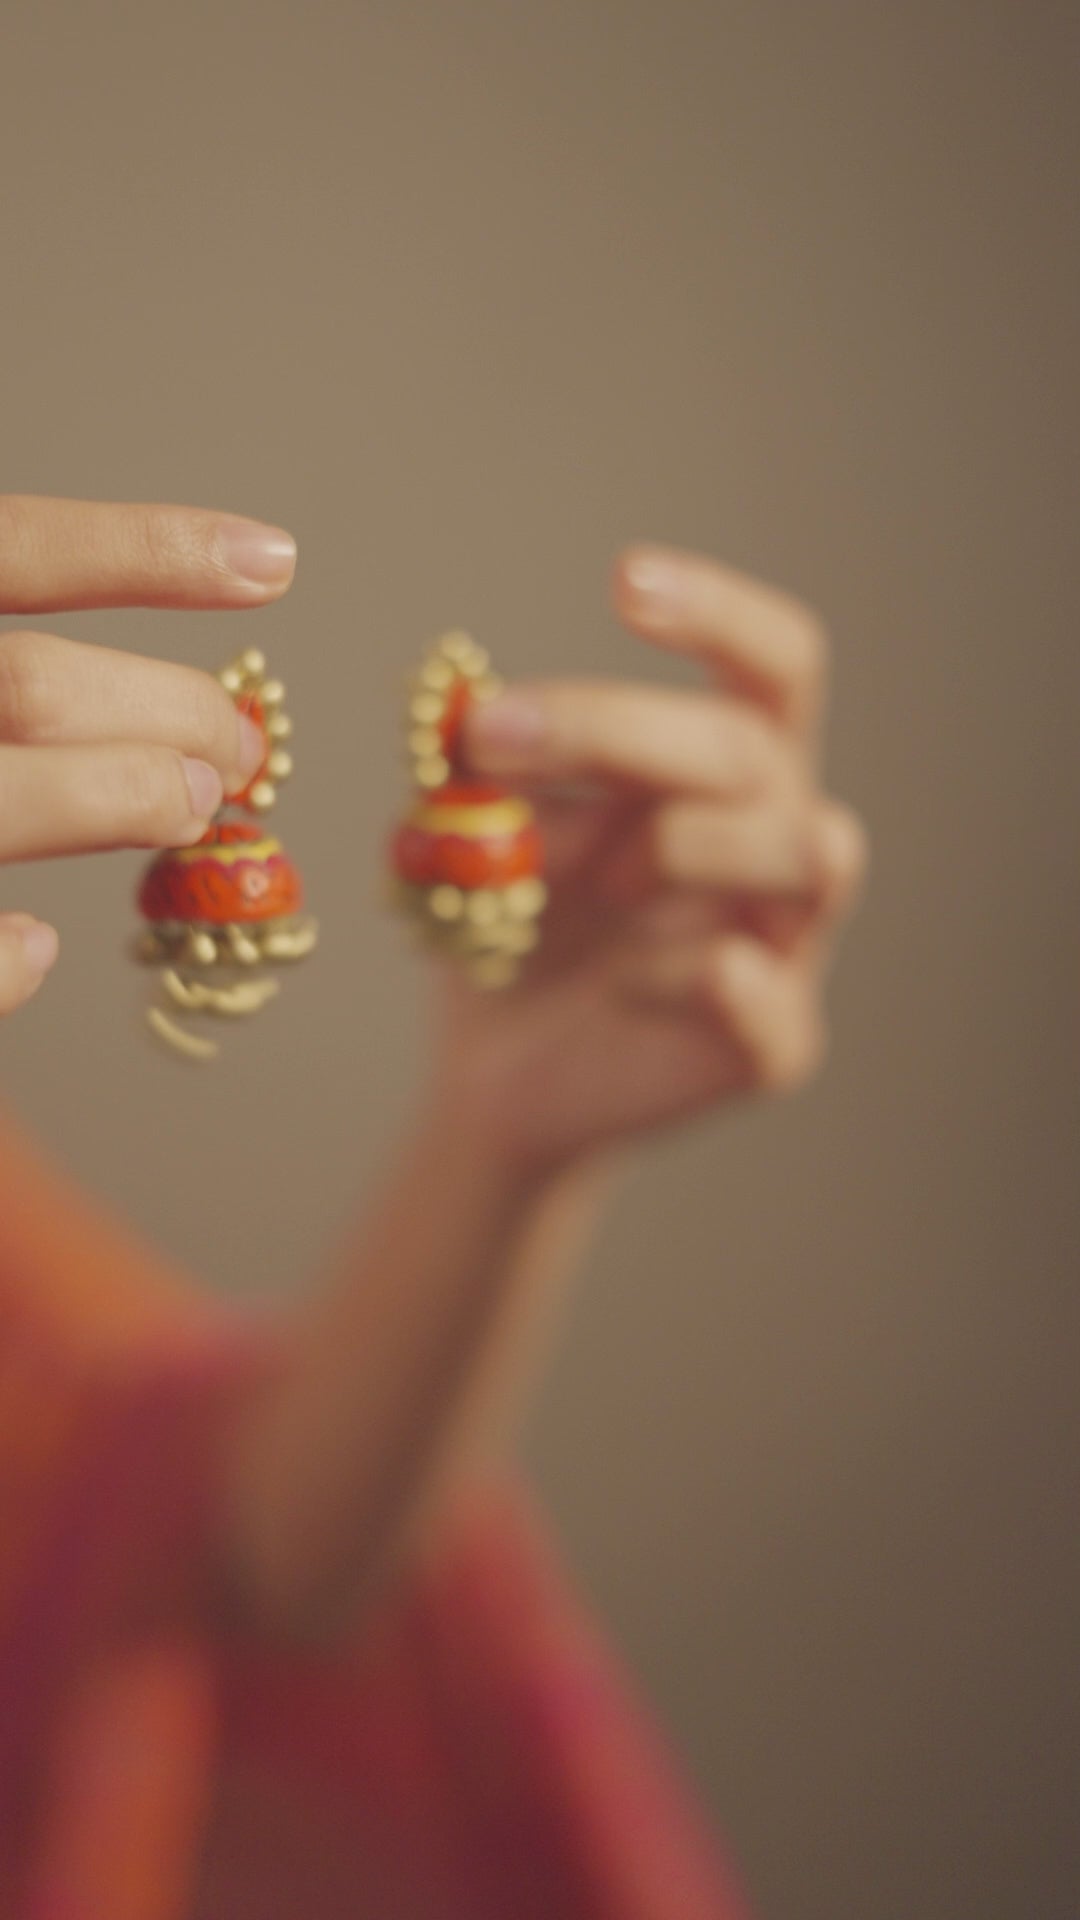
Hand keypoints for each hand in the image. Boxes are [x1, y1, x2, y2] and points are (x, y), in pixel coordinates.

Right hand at [0, 494, 295, 1016]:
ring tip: (189, 811)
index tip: (278, 562)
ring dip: (118, 805)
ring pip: (5, 796)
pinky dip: (4, 958)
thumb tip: (157, 691)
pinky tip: (42, 949)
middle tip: (240, 751)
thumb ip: (15, 680)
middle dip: (162, 715)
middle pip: (31, 686)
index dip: (142, 549)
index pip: (10, 549)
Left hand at [432, 544, 867, 1171]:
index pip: (774, 663)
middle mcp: (780, 839)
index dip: (720, 611)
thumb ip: (482, 765)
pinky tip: (618, 984)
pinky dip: (681, 975)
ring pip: (816, 850)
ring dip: (683, 844)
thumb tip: (458, 701)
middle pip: (754, 747)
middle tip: (493, 737)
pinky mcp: (776, 1041)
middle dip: (617, 728)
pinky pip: (764, 993)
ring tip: (596, 884)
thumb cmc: (510, 927)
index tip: (623, 580)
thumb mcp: (480, 828)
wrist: (495, 1073)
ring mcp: (792, 943)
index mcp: (728, 769)